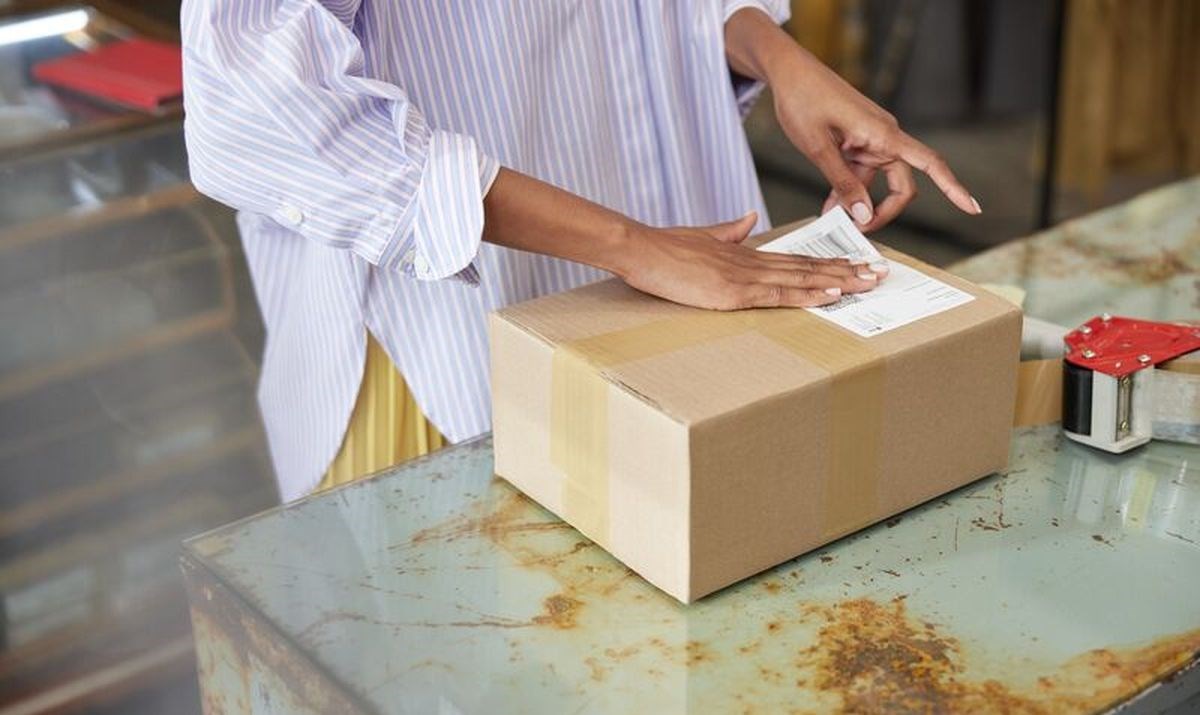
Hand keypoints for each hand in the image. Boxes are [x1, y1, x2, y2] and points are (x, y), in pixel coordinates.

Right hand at [615, 212, 886, 310]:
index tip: (857, 262)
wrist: (640, 247)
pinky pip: (779, 295)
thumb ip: (728, 231)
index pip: (796, 258)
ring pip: (802, 278)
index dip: (829, 261)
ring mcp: (744, 277)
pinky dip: (808, 294)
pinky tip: (832, 294)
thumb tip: (749, 220)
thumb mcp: (701, 237)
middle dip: (848, 270)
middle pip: (809, 266)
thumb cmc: (663, 247)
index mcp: (744, 253)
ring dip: (839, 281)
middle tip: (880, 272)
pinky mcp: (733, 293)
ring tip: (869, 281)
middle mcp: (751, 262)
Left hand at [725, 10, 979, 231]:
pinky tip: (830, 204)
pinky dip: (849, 189)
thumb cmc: (803, 101)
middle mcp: (885, 137)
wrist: (789, 73)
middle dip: (882, 212)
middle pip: (900, 186)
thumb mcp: (818, 147)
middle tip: (856, 230)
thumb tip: (864, 215)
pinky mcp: (858, 141)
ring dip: (858, 202)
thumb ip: (842, 182)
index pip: (930, 163)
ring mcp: (872, 139)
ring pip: (876, 182)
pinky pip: (861, 172)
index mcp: (884, 134)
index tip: (972, 208)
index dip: (953, 187)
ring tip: (831, 217)